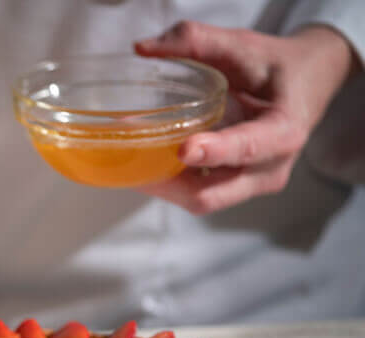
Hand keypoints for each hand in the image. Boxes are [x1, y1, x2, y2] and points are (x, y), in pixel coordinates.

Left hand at [134, 21, 355, 213]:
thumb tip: (143, 48)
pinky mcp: (233, 187)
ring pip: (199, 199)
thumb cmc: (275, 66)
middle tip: (132, 157)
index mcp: (283, 131)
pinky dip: (169, 182)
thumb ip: (195, 41)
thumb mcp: (242, 45)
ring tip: (129, 159)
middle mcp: (268, 169)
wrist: (305, 84)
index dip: (215, 152)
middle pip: (212, 195)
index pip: (248, 148)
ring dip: (162, 184)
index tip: (185, 149)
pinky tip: (145, 161)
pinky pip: (196, 194)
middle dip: (168, 183)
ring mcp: (250, 184)